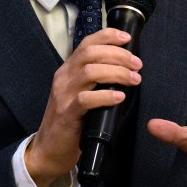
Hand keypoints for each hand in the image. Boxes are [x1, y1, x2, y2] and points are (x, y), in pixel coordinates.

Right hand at [25, 28, 142, 186]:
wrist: (49, 149)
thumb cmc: (71, 120)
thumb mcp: (80, 93)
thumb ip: (96, 78)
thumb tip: (125, 67)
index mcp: (68, 69)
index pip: (86, 43)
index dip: (107, 37)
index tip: (127, 38)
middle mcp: (64, 77)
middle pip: (91, 54)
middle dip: (118, 55)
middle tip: (137, 64)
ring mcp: (63, 95)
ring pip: (90, 72)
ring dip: (116, 72)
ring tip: (133, 79)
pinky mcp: (66, 114)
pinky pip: (86, 99)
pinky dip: (105, 95)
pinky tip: (119, 97)